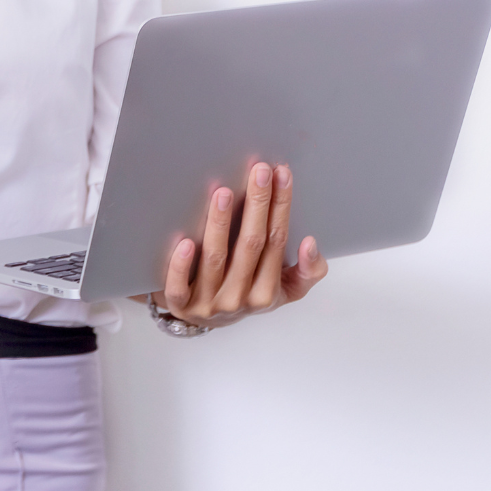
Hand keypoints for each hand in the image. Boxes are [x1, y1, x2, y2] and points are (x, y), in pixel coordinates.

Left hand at [147, 161, 329, 329]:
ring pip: (215, 259)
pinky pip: (178, 286)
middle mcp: (238, 298)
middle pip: (251, 245)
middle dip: (258, 204)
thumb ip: (307, 272)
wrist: (203, 318)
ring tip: (223, 193)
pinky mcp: (179, 304)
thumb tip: (311, 244)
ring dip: (220, 224)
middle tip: (259, 171)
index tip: (281, 174)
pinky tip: (185, 240)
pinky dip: (182, 264)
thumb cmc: (246, 293)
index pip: (276, 242)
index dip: (281, 207)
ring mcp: (207, 302)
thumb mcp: (283, 289)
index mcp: (267, 292)